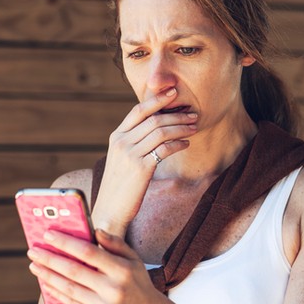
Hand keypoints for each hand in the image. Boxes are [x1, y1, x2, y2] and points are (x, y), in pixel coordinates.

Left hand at [28, 229, 166, 303]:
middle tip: (33, 250)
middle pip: (74, 271)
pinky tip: (46, 283)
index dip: (66, 243)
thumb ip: (115, 244)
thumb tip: (96, 230)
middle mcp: (113, 288)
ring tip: (34, 265)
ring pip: (69, 288)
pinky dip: (56, 292)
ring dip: (48, 276)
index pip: (89, 253)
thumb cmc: (137, 282)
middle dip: (50, 259)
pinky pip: (72, 303)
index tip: (48, 234)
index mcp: (122, 269)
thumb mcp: (134, 259)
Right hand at [93, 87, 196, 235]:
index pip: (138, 110)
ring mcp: (130, 154)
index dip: (157, 99)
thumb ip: (134, 142)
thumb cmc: (120, 186)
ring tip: (193, 127)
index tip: (173, 92)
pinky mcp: (141, 168)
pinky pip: (165, 149)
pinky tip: (186, 144)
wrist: (110, 210)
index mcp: (116, 137)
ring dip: (181, 127)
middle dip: (176, 114)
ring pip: (161, 131)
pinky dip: (178, 144)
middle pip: (153, 119)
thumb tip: (156, 128)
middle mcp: (122, 142)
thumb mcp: (121, 159)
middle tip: (192, 114)